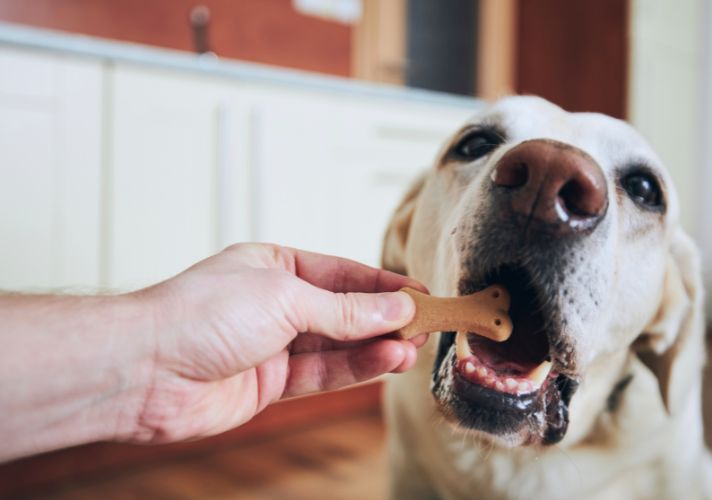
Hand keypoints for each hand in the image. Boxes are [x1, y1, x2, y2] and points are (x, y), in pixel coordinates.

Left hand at [130, 243, 426, 442]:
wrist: (145, 369)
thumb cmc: (199, 314)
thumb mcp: (285, 297)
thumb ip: (345, 308)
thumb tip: (395, 307)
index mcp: (275, 265)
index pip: (343, 273)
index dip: (384, 285)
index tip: (421, 294)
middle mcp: (276, 303)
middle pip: (344, 310)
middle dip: (385, 318)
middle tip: (426, 325)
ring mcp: (273, 344)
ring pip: (338, 344)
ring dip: (377, 346)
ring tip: (412, 347)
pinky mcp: (270, 382)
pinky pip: (323, 373)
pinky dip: (356, 368)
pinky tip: (385, 361)